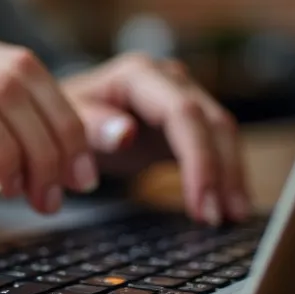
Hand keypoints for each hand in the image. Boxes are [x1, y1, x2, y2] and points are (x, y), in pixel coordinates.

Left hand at [60, 53, 251, 224]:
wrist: (64, 118)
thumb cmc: (62, 120)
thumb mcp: (66, 125)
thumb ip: (91, 127)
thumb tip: (126, 133)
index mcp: (138, 75)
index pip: (183, 113)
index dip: (198, 158)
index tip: (201, 202)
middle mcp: (169, 80)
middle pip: (211, 122)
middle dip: (220, 171)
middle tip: (218, 218)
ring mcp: (184, 98)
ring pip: (222, 134)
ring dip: (231, 176)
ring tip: (232, 216)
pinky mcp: (189, 122)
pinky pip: (217, 146)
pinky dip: (225, 175)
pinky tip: (230, 206)